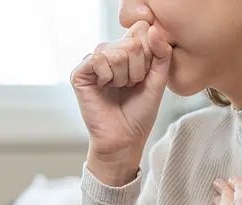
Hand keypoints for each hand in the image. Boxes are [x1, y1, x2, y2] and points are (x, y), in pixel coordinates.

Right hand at [70, 21, 172, 184]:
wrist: (125, 139)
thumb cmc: (140, 113)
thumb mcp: (158, 81)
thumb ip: (162, 54)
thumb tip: (152, 28)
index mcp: (128, 52)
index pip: (141, 32)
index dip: (148, 56)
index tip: (145, 77)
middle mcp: (110, 53)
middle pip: (131, 43)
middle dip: (137, 70)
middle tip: (131, 86)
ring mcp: (94, 62)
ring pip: (115, 51)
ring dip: (123, 76)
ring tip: (119, 89)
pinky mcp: (80, 73)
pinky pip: (97, 59)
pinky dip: (107, 77)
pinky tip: (105, 88)